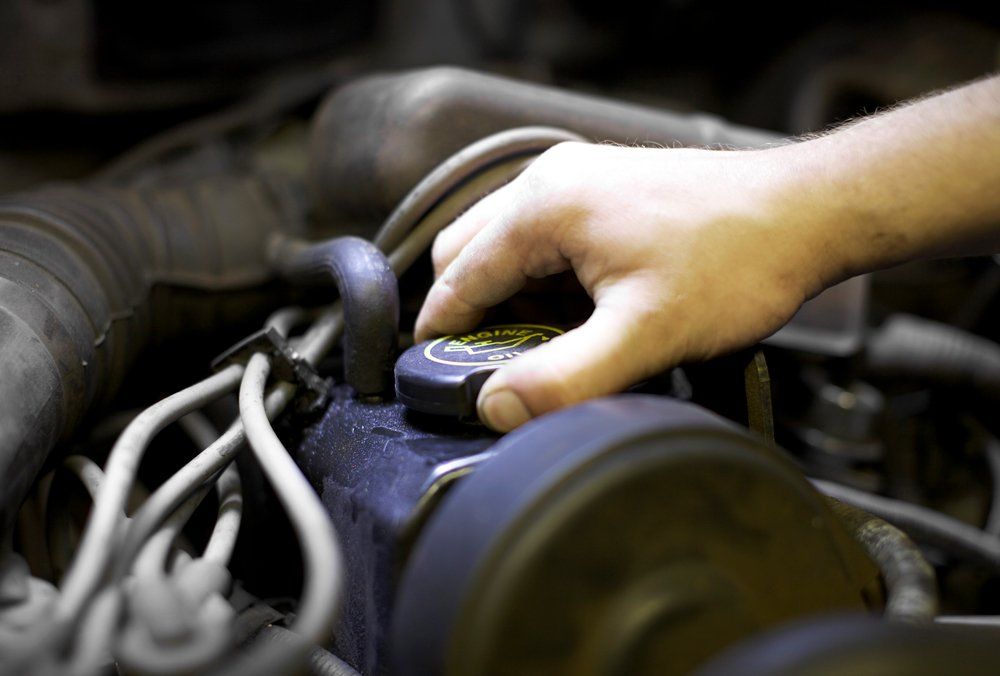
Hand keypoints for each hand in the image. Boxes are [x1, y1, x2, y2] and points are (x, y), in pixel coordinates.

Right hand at [414, 142, 834, 430]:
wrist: (804, 213)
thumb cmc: (737, 258)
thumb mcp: (645, 334)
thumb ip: (566, 378)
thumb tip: (499, 407)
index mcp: (545, 204)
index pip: (459, 274)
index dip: (441, 330)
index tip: (432, 371)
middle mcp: (551, 180)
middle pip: (468, 250)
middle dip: (470, 311)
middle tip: (492, 366)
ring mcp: (579, 179)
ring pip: (505, 243)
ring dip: (509, 295)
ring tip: (544, 346)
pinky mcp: (604, 190)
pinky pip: (544, 237)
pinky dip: (542, 278)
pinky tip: (576, 314)